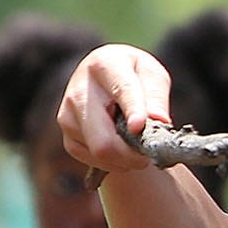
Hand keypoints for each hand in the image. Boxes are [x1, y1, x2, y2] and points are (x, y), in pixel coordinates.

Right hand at [57, 45, 171, 173]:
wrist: (103, 80)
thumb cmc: (132, 76)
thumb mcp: (151, 75)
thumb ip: (156, 96)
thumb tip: (160, 120)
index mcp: (104, 65)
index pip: (121, 90)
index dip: (132, 110)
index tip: (139, 126)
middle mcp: (79, 91)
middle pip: (103, 138)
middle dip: (131, 155)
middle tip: (150, 156)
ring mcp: (68, 116)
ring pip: (100, 154)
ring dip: (125, 159)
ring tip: (137, 147)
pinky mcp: (67, 137)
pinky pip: (93, 161)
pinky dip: (113, 162)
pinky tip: (121, 149)